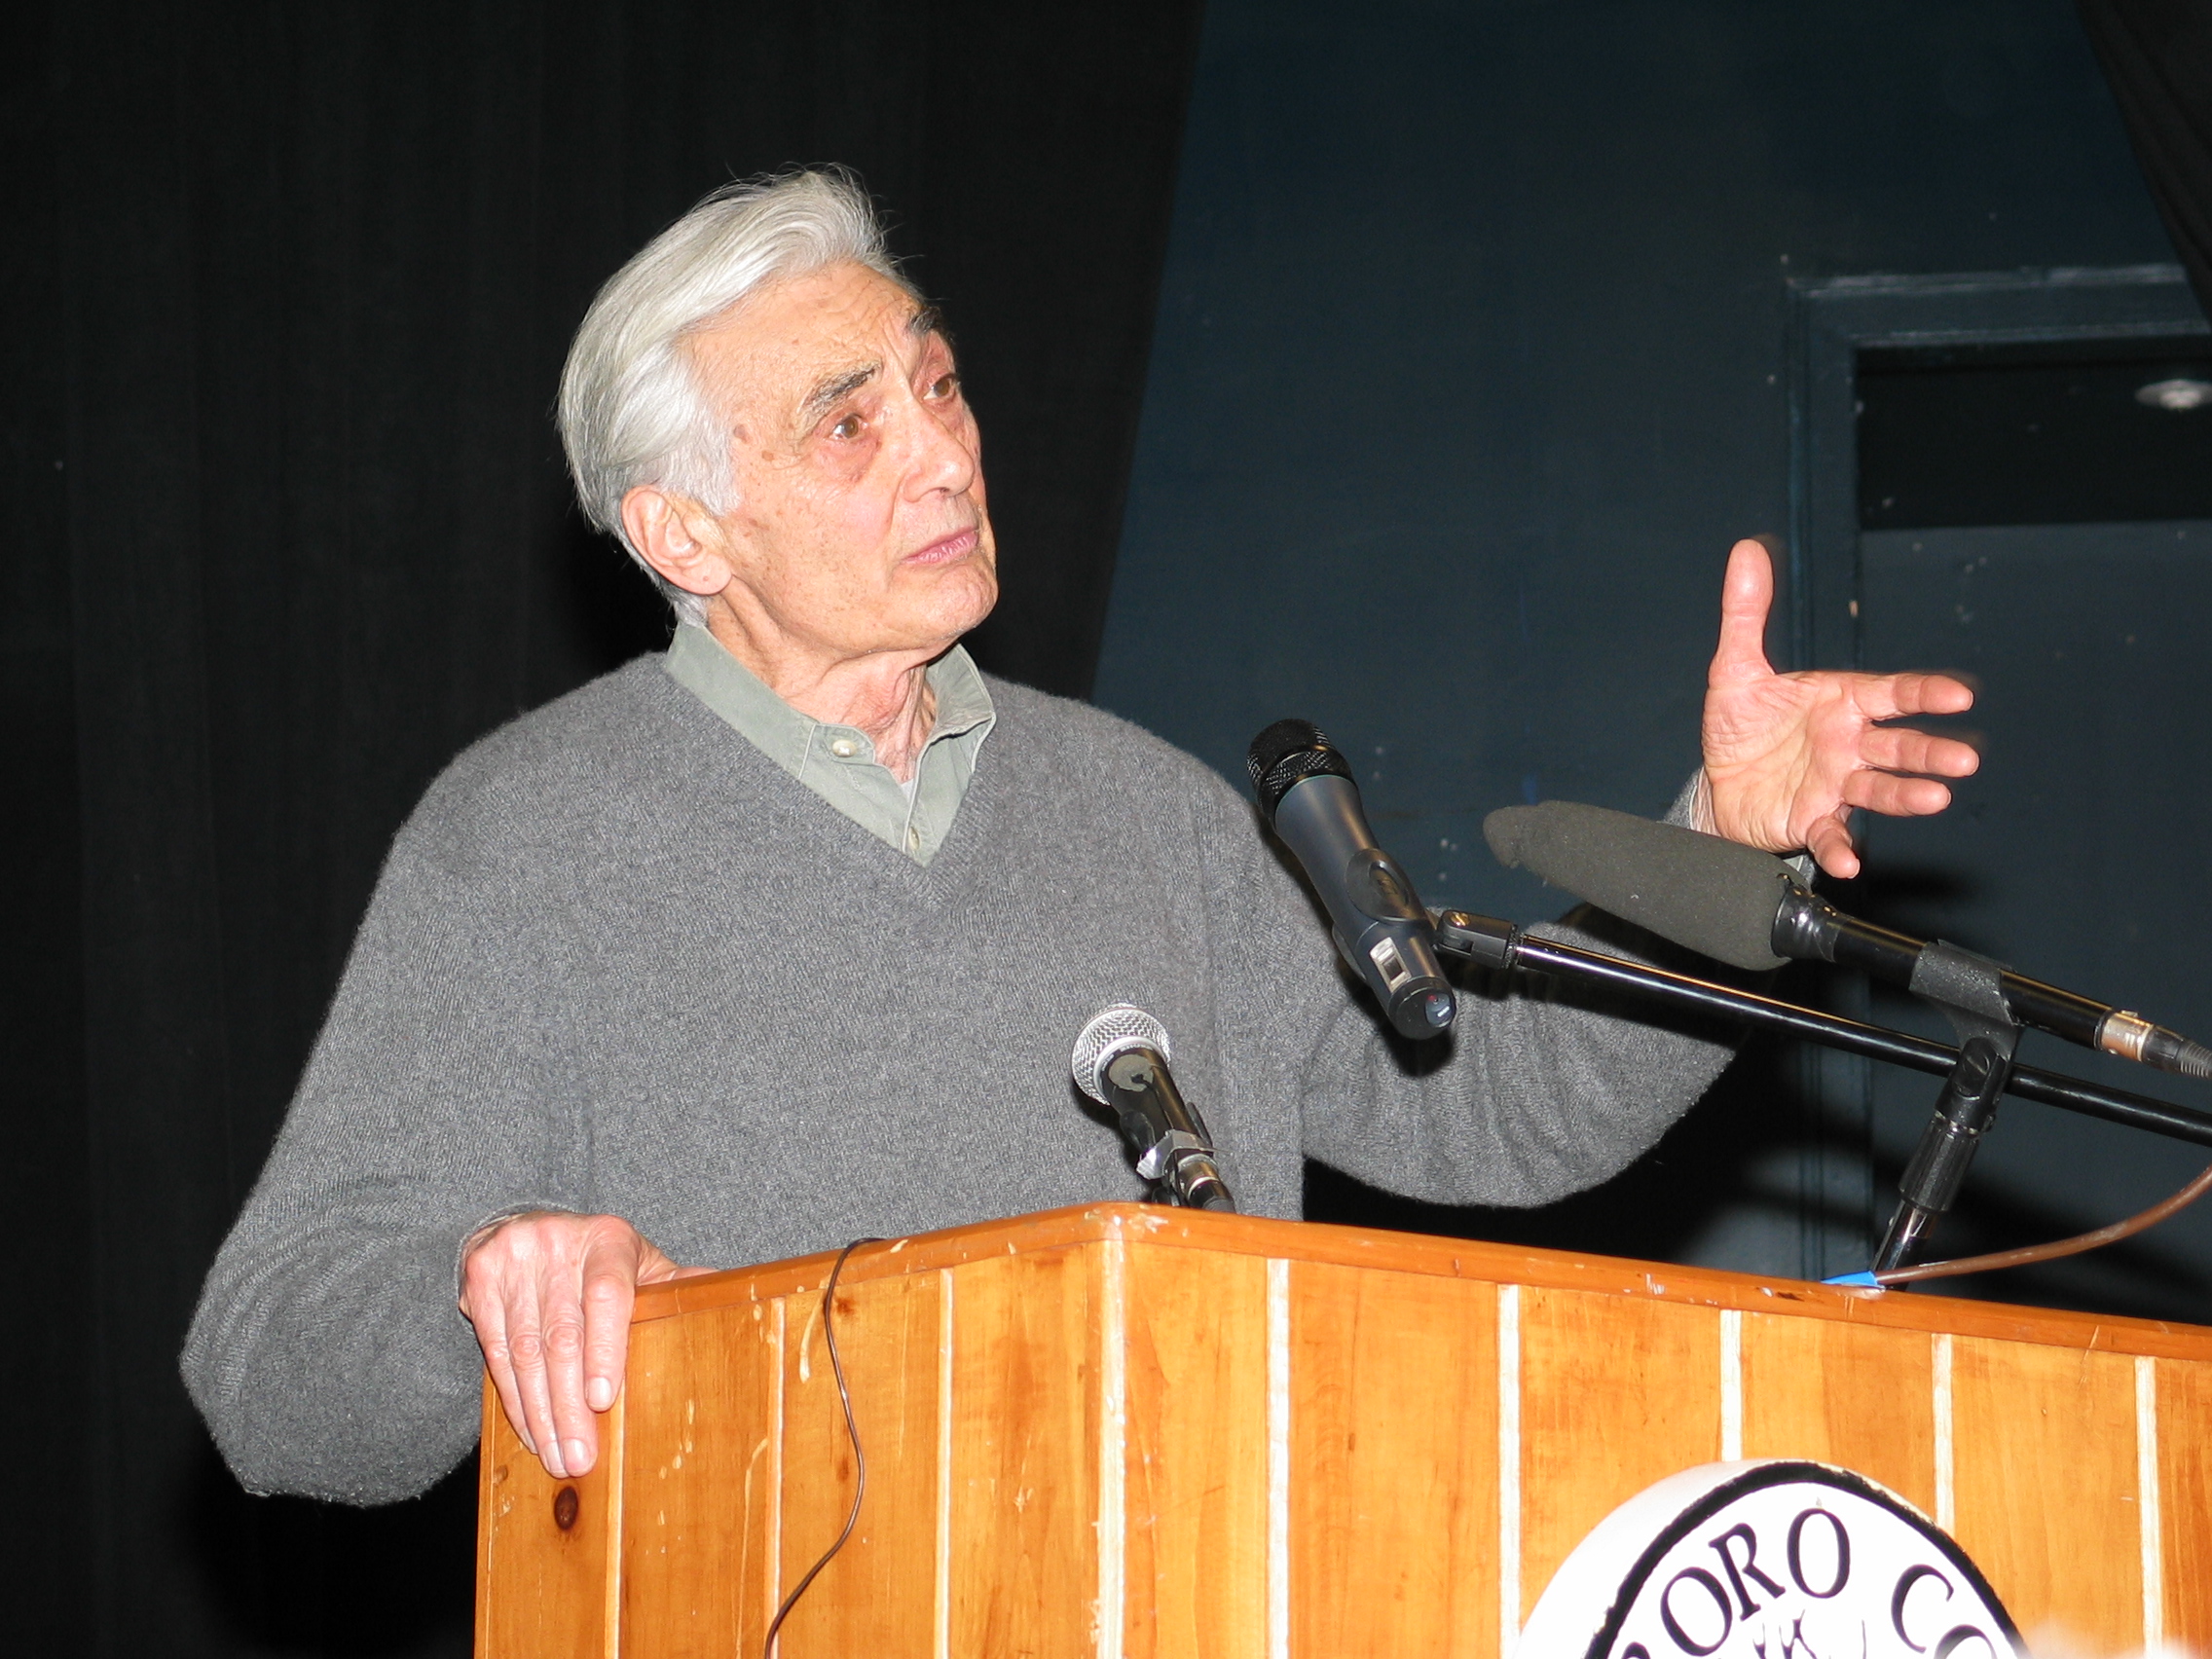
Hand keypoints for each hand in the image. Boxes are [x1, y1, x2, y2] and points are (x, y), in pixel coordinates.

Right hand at [458, 1211, 701, 1479]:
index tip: (605, 1399)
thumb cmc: (598, 1260)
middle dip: (570, 1405)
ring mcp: (514, 1259)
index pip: (606, 1295)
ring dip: (542, 1413)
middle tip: (580, 1458)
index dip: (605, 1348)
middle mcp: (558, 1243)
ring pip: (526, 1351)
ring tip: (558, 1457)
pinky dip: (515, 1399)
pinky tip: (532, 1431)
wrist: (523, 1226)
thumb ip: (676, 1285)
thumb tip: (733, 1293)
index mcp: (608, 1239)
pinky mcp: (480, 1279)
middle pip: (562, 1336)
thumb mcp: (639, 1263)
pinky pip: (497, 1352)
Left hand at [1701, 539, 1977, 878]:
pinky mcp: (1811, 819)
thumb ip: (1746, 613)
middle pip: (1899, 746)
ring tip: (1937, 798)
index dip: (1926, 693)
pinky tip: (1849, 860)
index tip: (1960, 695)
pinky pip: (1831, 834)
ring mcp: (1835, 785)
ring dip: (1907, 795)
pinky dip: (1840, 847)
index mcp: (1841, 702)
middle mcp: (1849, 745)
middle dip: (1931, 752)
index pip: (1892, 694)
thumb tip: (1746, 551)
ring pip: (1880, 789)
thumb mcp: (1736, 667)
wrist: (1717, 784)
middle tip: (1964, 759)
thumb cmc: (1741, 727)